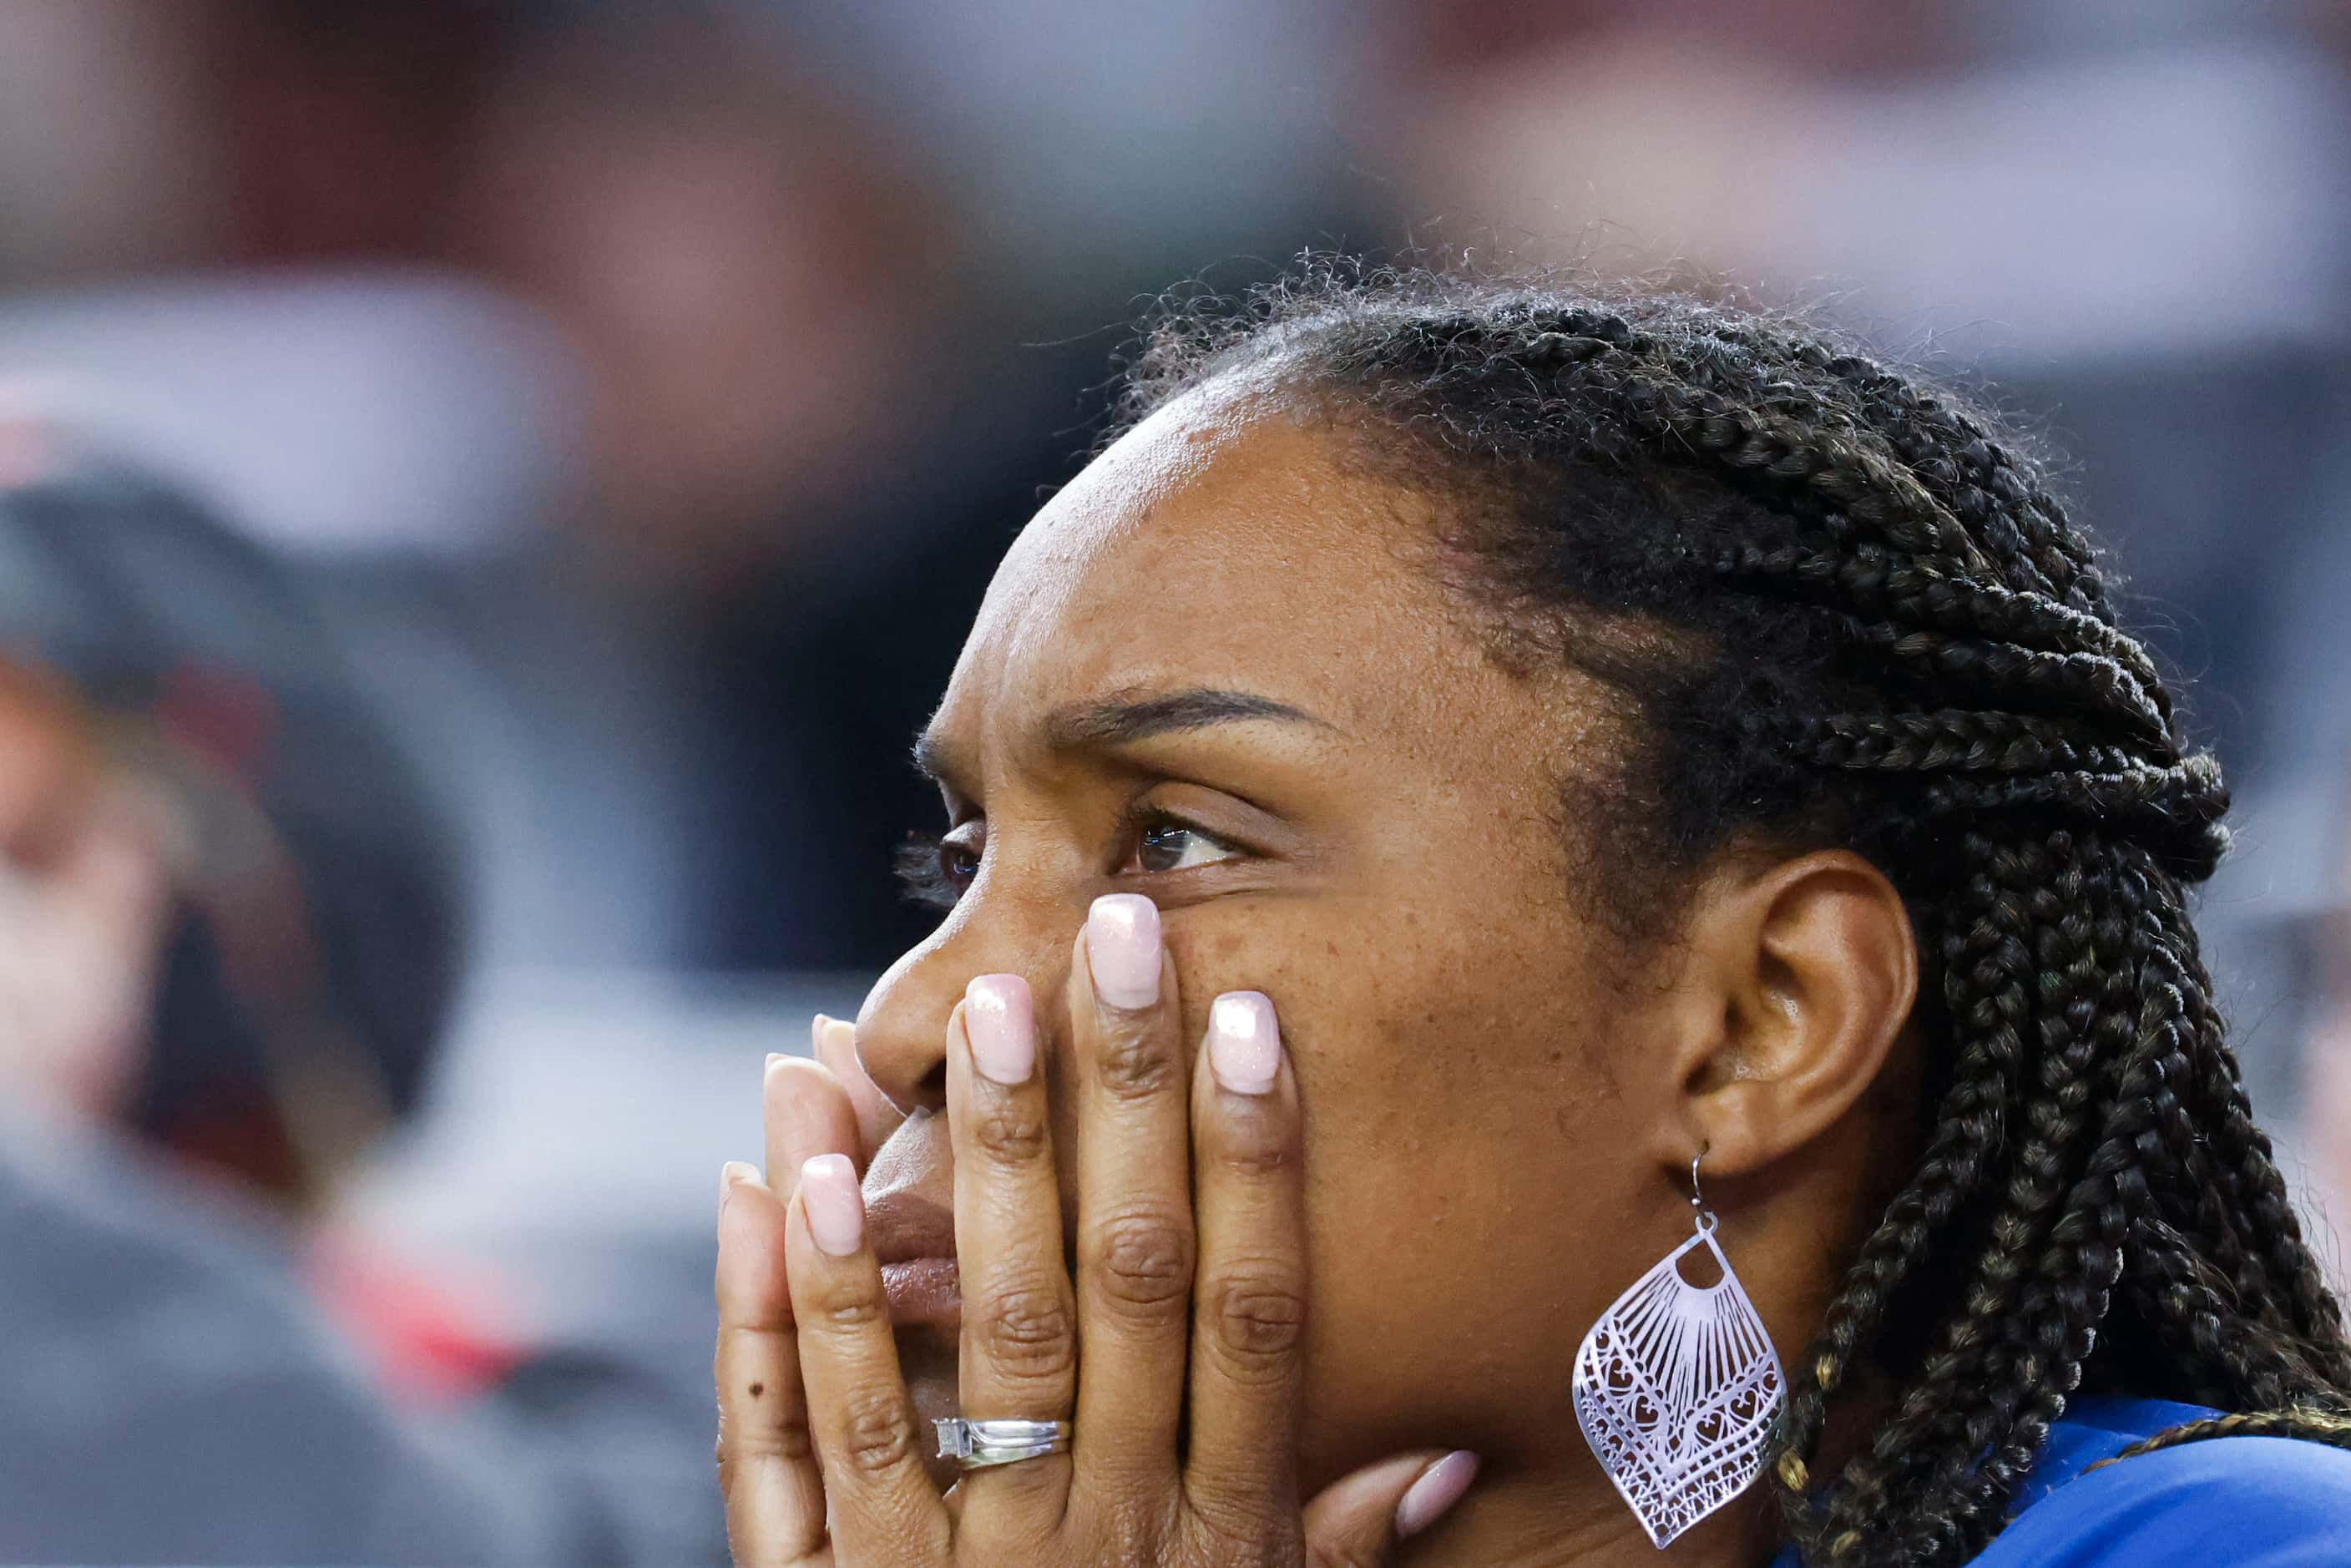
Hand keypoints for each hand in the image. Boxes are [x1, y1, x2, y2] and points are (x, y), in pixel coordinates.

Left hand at [714, 900, 1478, 1564]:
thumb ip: (1337, 1554)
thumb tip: (1445, 1454)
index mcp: (1211, 1539)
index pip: (1250, 1320)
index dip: (1255, 1163)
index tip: (1245, 1019)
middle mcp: (1097, 1533)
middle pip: (1112, 1291)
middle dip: (1106, 1110)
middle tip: (1094, 941)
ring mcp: (959, 1565)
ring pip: (954, 1340)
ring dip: (944, 1170)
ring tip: (936, 1017)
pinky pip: (807, 1441)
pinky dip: (791, 1304)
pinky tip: (780, 1175)